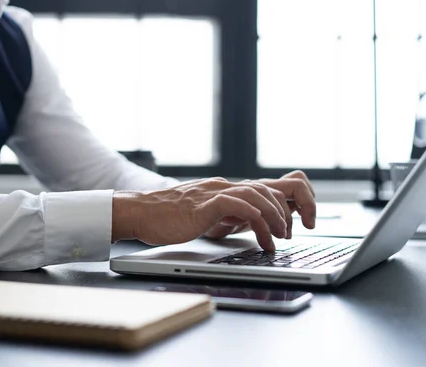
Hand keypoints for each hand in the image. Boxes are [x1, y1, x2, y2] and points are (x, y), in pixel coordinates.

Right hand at [112, 175, 309, 250]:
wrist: (139, 213)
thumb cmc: (164, 218)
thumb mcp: (199, 216)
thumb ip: (218, 215)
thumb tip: (237, 225)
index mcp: (220, 190)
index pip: (258, 189)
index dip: (276, 206)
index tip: (282, 227)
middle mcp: (220, 187)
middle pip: (265, 189)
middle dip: (282, 211)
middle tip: (286, 234)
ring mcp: (213, 194)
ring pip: (257, 195)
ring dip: (274, 216)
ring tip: (279, 236)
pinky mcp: (206, 204)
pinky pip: (240, 204)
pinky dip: (257, 217)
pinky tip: (262, 233)